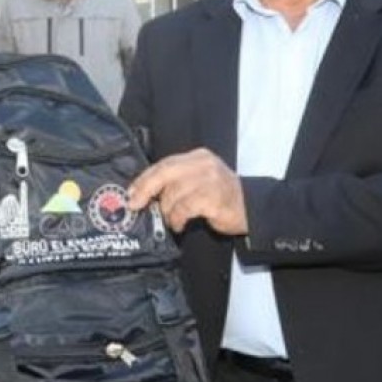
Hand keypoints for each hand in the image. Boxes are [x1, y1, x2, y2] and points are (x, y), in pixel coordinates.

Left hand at [126, 148, 247, 234]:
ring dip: (167, 211)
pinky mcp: (213, 198)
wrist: (250, 209)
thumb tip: (145, 193)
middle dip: (146, 189)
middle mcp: (203, 165)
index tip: (132, 193)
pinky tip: (179, 224)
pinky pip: (184, 208)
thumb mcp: (199, 181)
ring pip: (173, 193)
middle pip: (165, 173)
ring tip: (171, 220)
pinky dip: (177, 218)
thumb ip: (177, 182)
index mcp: (197, 157)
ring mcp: (210, 180)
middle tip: (136, 205)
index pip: (165, 164)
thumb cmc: (220, 197)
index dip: (145, 178)